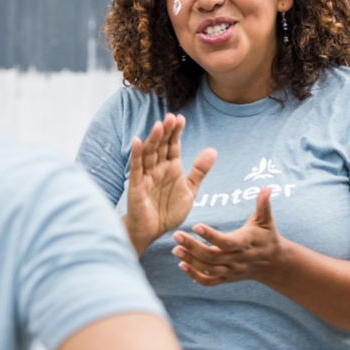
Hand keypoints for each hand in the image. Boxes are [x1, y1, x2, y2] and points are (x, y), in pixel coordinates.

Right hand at [125, 113, 216, 253]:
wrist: (152, 232)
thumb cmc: (168, 211)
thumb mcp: (189, 190)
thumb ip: (199, 171)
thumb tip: (213, 150)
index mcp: (171, 168)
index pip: (173, 146)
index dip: (176, 133)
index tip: (181, 118)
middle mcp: (158, 168)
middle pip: (161, 146)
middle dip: (166, 132)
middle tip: (171, 117)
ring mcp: (146, 176)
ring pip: (149, 154)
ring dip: (153, 139)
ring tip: (159, 125)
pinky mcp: (136, 186)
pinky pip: (136, 168)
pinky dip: (136, 154)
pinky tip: (137, 141)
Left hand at [172, 187, 281, 284]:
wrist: (273, 263)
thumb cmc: (267, 236)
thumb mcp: (266, 220)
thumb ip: (263, 205)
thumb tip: (267, 188)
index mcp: (246, 244)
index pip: (227, 242)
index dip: (211, 236)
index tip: (196, 226)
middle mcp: (238, 259)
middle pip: (212, 257)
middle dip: (193, 247)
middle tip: (176, 235)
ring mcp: (232, 271)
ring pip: (208, 270)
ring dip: (191, 261)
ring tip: (175, 249)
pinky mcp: (227, 278)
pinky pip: (209, 281)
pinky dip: (195, 276)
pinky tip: (181, 265)